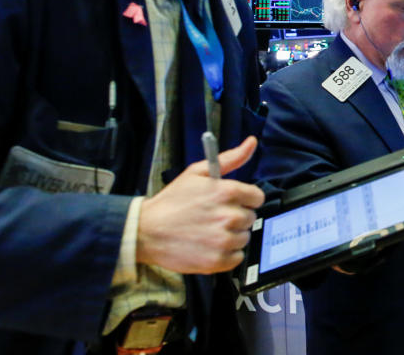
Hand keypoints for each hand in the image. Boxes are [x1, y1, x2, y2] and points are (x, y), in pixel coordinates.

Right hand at [136, 136, 264, 273]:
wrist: (146, 231)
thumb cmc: (172, 201)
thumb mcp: (197, 172)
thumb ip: (229, 158)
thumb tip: (251, 142)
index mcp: (226, 192)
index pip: (257, 197)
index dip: (244, 199)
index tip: (232, 202)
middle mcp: (229, 216)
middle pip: (250, 218)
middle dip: (235, 216)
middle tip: (214, 217)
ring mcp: (223, 240)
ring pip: (244, 238)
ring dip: (231, 236)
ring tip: (209, 232)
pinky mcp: (218, 261)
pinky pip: (237, 257)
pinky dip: (226, 254)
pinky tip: (209, 246)